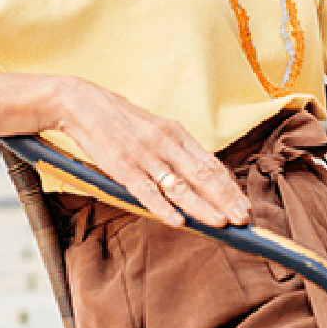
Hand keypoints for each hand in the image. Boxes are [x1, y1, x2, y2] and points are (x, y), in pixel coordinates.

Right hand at [53, 76, 250, 229]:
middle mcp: (166, 143)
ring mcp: (145, 155)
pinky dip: (163, 208)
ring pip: (180, 186)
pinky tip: (178, 222)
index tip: (244, 204)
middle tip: (243, 219)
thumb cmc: (121, 121)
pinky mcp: (122, 166)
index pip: (211, 163)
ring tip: (221, 223)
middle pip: (202, 175)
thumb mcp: (155, 130)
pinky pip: (145, 191)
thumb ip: (175, 151)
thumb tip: (198, 176)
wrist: (82, 104)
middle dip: (225, 199)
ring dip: (202, 207)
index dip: (229, 186)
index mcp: (176, 133)